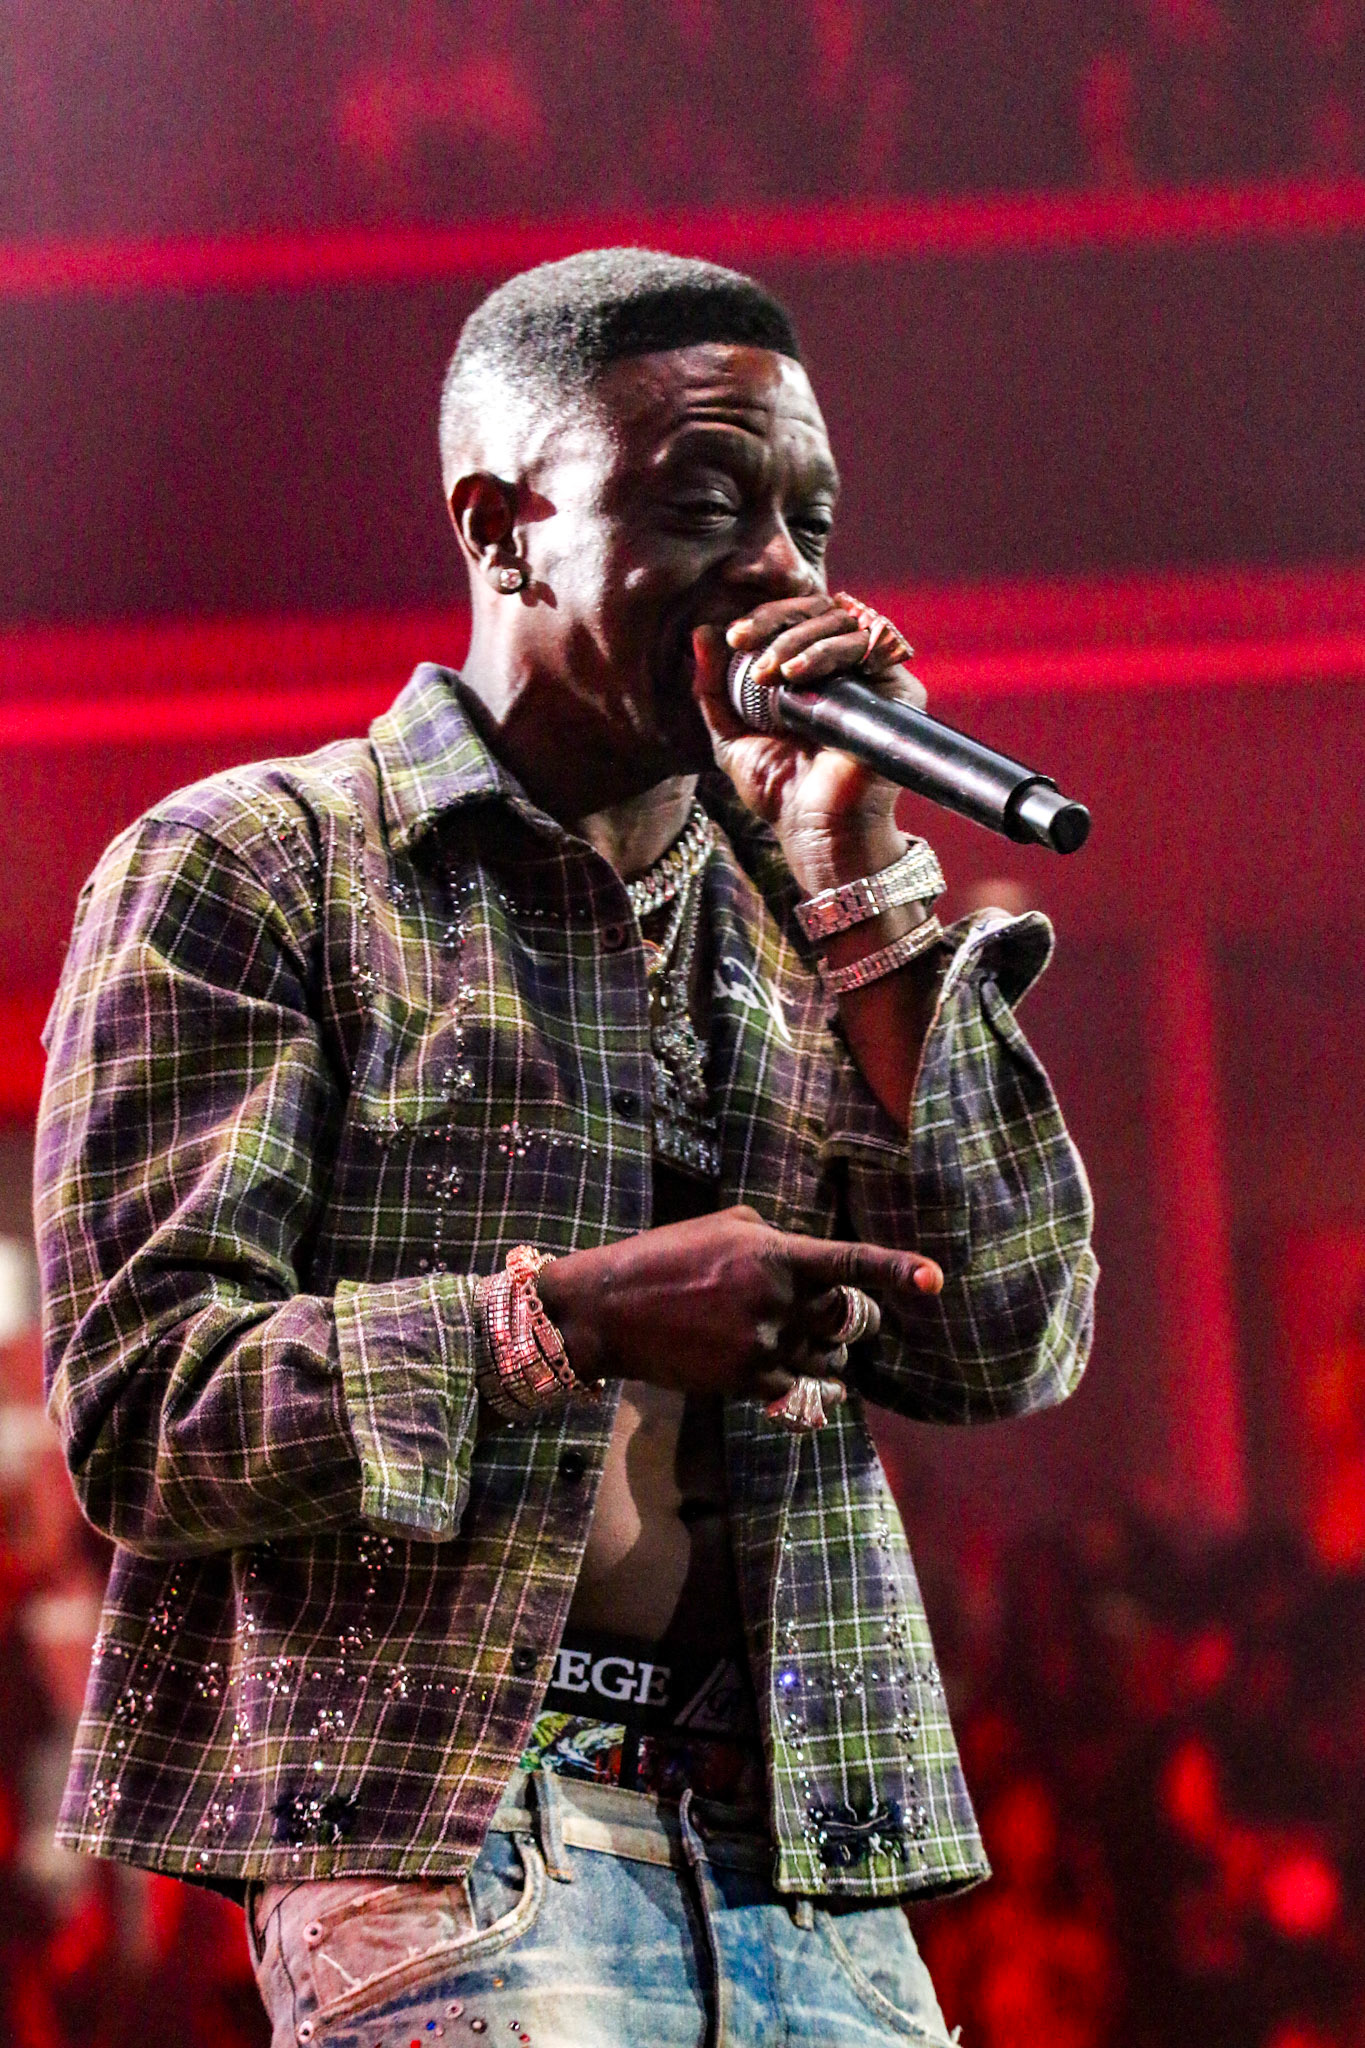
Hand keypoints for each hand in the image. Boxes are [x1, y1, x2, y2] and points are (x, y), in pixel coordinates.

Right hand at [536, 1204, 942, 1405]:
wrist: (611, 1309)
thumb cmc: (665, 1257)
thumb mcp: (724, 1226)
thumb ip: (776, 1240)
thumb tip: (809, 1260)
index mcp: (775, 1255)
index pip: (850, 1262)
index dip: (896, 1268)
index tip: (934, 1279)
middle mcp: (778, 1301)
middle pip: (849, 1320)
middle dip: (848, 1319)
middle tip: (833, 1315)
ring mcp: (764, 1346)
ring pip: (831, 1363)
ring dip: (827, 1357)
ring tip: (796, 1344)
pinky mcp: (747, 1381)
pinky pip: (802, 1394)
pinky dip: (809, 1390)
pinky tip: (802, 1384)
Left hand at [690, 594, 927, 894]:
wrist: (817, 832)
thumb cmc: (779, 791)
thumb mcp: (731, 735)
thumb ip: (713, 687)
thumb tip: (701, 632)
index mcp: (813, 672)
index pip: (795, 619)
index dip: (763, 618)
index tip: (730, 639)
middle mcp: (848, 669)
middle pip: (819, 610)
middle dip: (775, 620)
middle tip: (742, 643)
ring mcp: (875, 677)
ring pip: (842, 623)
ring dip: (796, 638)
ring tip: (767, 673)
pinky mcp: (899, 689)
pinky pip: (868, 646)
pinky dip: (827, 652)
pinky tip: (795, 676)